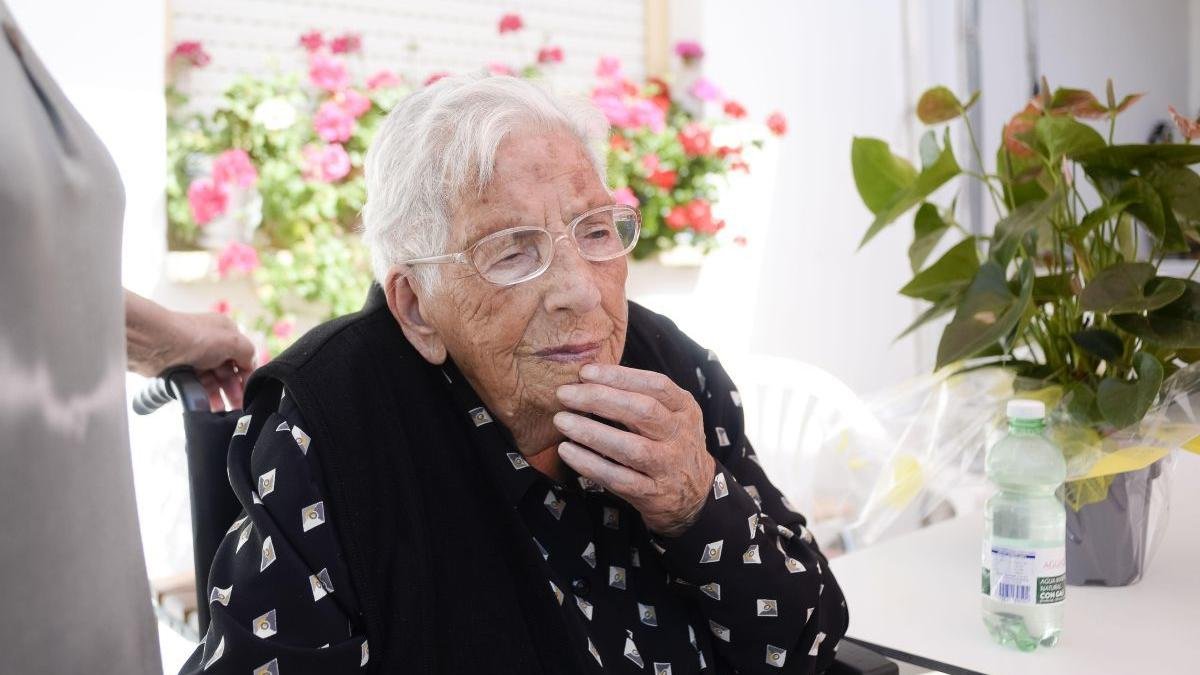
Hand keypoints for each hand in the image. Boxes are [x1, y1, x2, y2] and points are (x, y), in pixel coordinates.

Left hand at [125, 291, 256, 410]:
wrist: (156, 343)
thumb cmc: (193, 336)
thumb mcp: (233, 341)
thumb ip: (249, 354)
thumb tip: (252, 366)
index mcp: (226, 332)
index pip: (244, 358)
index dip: (247, 377)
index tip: (248, 394)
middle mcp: (212, 344)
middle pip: (229, 372)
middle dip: (233, 390)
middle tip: (237, 407)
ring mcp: (195, 357)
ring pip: (213, 381)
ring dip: (219, 396)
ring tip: (221, 411)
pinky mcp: (181, 369)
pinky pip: (197, 386)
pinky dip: (203, 397)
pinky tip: (207, 406)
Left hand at [553, 363, 715, 536]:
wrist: (695, 494)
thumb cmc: (670, 443)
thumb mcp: (672, 414)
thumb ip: (642, 395)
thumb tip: (590, 375)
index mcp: (684, 408)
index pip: (656, 385)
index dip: (620, 376)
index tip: (585, 372)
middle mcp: (679, 436)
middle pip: (642, 411)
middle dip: (600, 399)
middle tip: (565, 393)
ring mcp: (667, 467)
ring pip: (631, 448)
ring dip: (592, 432)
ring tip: (561, 421)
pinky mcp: (652, 494)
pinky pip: (618, 478)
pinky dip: (590, 464)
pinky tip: (567, 450)